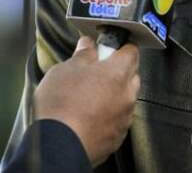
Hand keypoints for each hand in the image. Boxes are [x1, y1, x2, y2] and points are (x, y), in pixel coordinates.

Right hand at [33, 36, 139, 165]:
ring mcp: (123, 118)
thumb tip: (88, 46)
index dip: (120, 47)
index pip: (131, 51)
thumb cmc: (61, 105)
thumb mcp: (65, 69)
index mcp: (118, 73)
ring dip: (112, 95)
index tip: (108, 47)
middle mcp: (127, 96)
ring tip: (87, 96)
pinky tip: (88, 115)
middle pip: (131, 76)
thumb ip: (82, 55)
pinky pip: (117, 120)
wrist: (59, 144)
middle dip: (117, 71)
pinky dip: (107, 116)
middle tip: (95, 71)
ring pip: (124, 99)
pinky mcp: (116, 137)